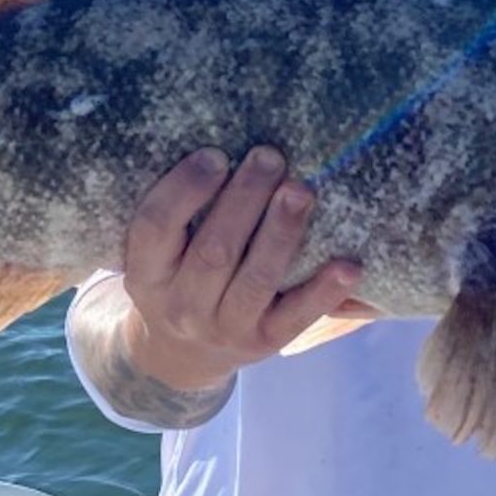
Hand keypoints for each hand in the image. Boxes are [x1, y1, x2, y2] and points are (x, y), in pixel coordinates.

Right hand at [121, 147, 362, 397]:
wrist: (181, 354)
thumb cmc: (176, 276)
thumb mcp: (158, 253)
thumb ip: (178, 210)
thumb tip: (225, 140)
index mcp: (146, 274)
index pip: (156, 228)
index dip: (184, 189)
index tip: (215, 154)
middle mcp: (181, 306)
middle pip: (213, 251)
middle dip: (245, 199)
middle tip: (270, 156)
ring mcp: (224, 329)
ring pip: (256, 279)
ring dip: (281, 232)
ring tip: (301, 191)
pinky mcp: (265, 343)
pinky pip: (297, 317)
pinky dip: (324, 291)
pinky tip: (348, 265)